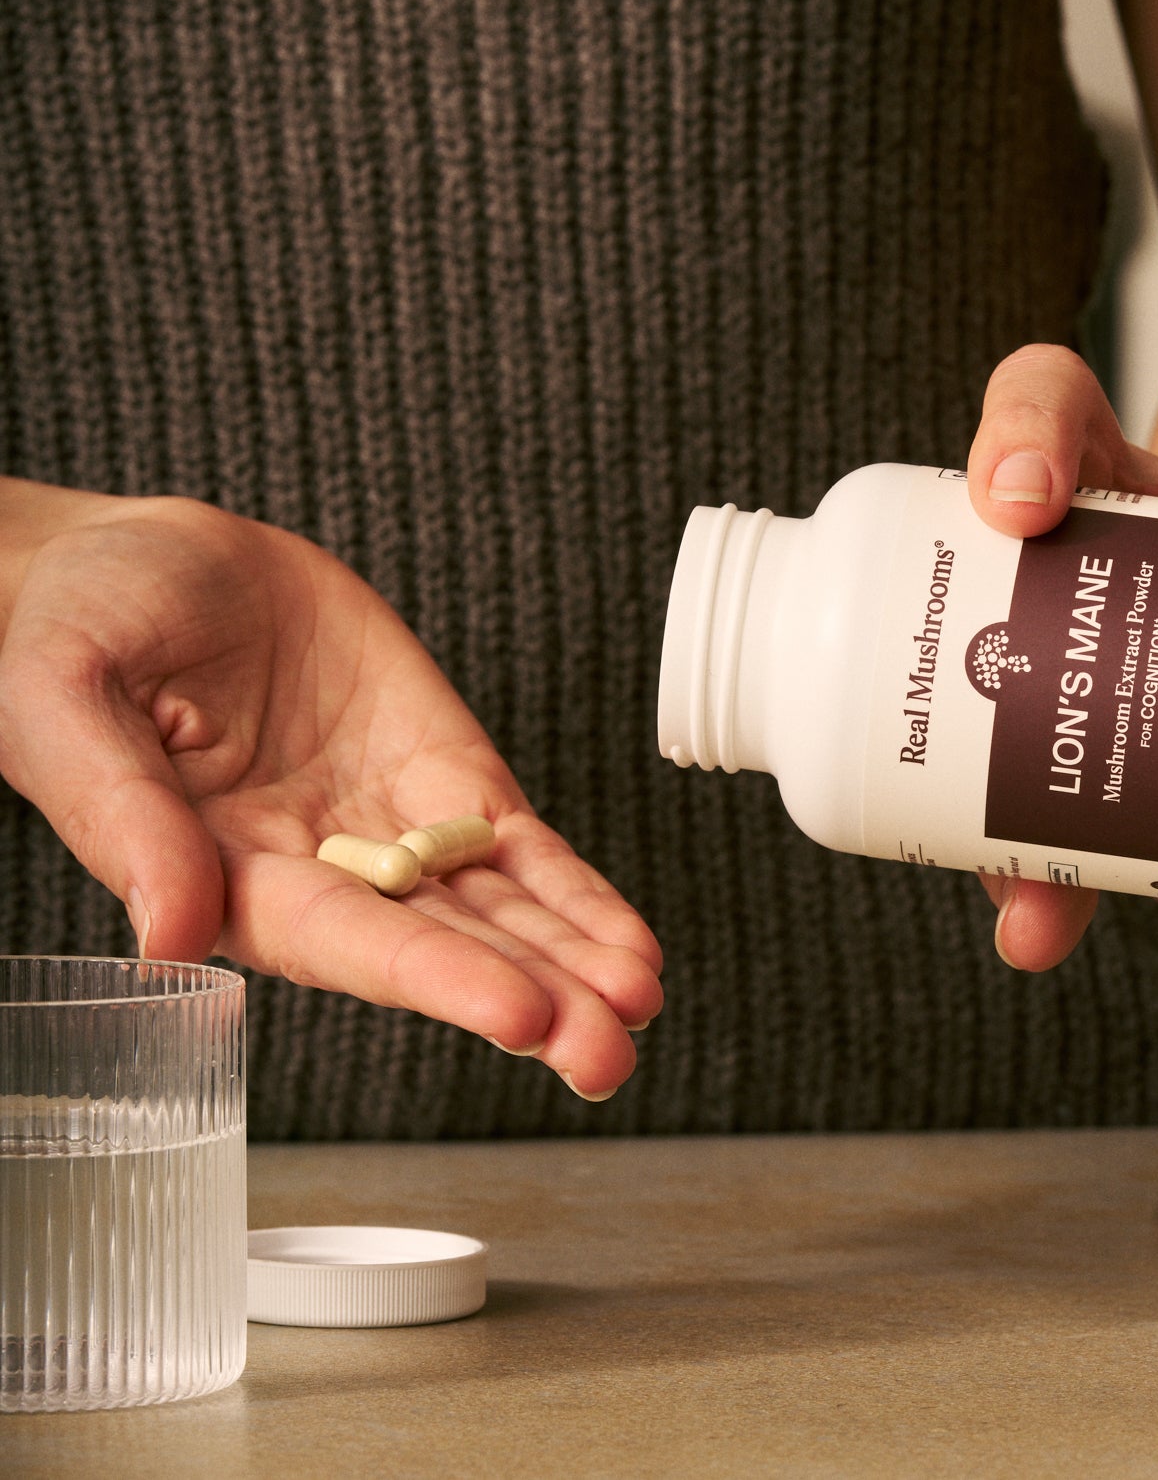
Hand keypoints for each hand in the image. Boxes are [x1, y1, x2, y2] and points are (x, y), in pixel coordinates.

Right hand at [0, 481, 661, 1100]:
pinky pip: (515, 842)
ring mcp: (388, 824)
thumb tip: (168, 933)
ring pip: (495, 909)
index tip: (519, 1012)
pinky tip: (623, 939)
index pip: (345, 942)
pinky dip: (571, 888)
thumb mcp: (64, 700)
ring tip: (640, 997)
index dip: (434, 977)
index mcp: (230, 872)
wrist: (141, 561)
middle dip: (533, 998)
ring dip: (572, 956)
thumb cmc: (76, 630)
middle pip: (440, 949)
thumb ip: (122, 816)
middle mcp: (322, 869)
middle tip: (610, 1048)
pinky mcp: (437, 772)